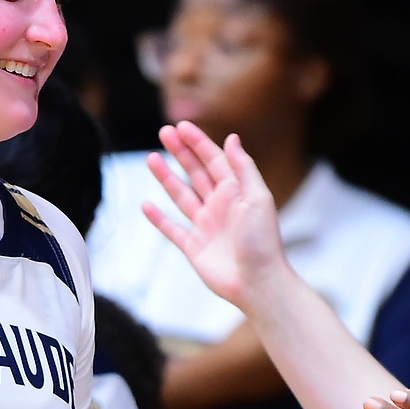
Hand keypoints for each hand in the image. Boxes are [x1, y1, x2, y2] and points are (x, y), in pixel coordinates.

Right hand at [141, 121, 291, 308]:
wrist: (258, 282)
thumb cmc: (263, 242)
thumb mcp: (258, 197)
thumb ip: (243, 168)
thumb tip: (232, 138)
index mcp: (236, 192)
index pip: (214, 160)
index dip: (198, 142)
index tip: (182, 126)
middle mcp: (219, 206)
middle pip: (195, 173)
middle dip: (180, 152)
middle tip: (163, 132)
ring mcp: (205, 226)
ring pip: (181, 196)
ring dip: (166, 177)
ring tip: (151, 158)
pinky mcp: (194, 247)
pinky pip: (172, 229)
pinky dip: (158, 218)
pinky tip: (146, 204)